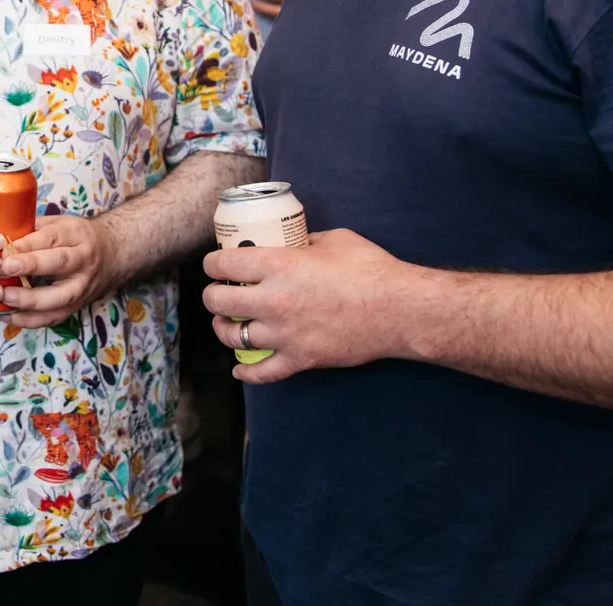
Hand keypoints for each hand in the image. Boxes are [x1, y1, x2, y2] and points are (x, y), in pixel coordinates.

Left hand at [0, 215, 117, 327]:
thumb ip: (31, 230)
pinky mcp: (76, 307)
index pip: (50, 238)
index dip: (26, 245)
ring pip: (59, 297)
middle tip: (5, 269)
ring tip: (4, 298)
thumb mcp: (57, 224)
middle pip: (60, 264)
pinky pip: (54, 318)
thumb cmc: (75, 238)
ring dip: (30, 300)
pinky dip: (30, 320)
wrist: (111, 256)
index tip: (4, 249)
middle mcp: (82, 261)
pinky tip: (9, 316)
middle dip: (31, 267)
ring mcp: (81, 287)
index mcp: (75, 235)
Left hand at [202, 227, 427, 383]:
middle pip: (218, 302)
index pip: (224, 264)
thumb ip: (304, 242)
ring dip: (224, 329)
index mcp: (279, 266)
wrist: (400, 311)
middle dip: (212, 296)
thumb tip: (291, 244)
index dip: (212, 263)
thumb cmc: (371, 270)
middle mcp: (274, 300)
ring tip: (227, 323)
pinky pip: (263, 372)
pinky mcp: (301, 359)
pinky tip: (239, 368)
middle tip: (218, 293)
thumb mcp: (333, 240)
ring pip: (233, 337)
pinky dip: (247, 372)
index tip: (214, 264)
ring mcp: (285, 334)